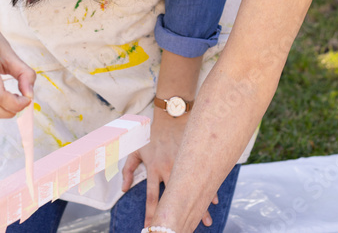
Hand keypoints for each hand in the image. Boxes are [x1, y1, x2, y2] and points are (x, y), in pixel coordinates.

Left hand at [121, 110, 217, 227]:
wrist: (171, 116)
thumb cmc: (151, 135)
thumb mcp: (135, 150)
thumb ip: (128, 171)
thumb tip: (123, 189)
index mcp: (155, 169)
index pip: (153, 198)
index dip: (151, 214)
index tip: (151, 227)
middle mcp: (170, 169)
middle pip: (175, 198)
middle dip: (178, 216)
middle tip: (182, 230)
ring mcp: (184, 164)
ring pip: (192, 189)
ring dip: (200, 206)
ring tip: (206, 222)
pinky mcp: (194, 158)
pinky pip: (202, 177)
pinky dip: (209, 189)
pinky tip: (213, 201)